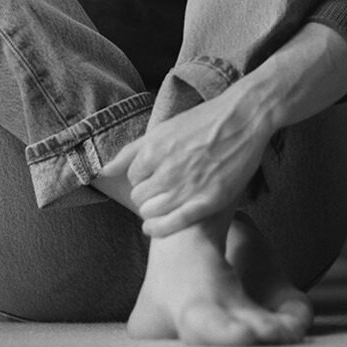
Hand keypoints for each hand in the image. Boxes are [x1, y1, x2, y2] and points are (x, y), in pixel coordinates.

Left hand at [101, 89, 272, 236]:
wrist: (244, 119)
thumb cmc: (202, 122)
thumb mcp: (162, 130)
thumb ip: (130, 152)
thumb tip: (103, 172)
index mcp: (153, 151)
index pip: (132, 179)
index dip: (143, 179)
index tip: (156, 176)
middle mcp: (166, 170)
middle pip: (140, 197)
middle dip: (147, 195)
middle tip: (163, 190)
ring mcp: (187, 187)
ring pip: (152, 212)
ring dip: (154, 210)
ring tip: (167, 203)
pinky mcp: (207, 201)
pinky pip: (172, 224)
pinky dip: (159, 228)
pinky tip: (154, 228)